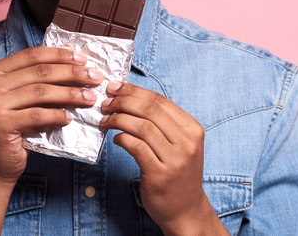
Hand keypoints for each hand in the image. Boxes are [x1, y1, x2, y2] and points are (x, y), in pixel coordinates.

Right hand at [0, 46, 102, 183]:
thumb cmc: (16, 128)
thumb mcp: (25, 99)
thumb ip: (41, 81)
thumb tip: (77, 65)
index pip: (33, 55)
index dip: (60, 55)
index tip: (84, 59)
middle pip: (40, 72)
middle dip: (72, 73)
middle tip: (95, 77)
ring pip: (40, 92)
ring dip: (70, 94)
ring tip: (90, 98)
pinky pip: (37, 115)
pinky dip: (56, 115)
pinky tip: (69, 118)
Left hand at [100, 82, 225, 234]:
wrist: (186, 210)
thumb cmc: (178, 174)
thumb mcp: (181, 144)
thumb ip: (163, 123)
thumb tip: (132, 98)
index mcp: (192, 129)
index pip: (160, 100)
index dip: (134, 91)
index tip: (115, 87)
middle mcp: (187, 142)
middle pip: (150, 110)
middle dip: (123, 101)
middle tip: (106, 102)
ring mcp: (175, 159)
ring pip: (141, 126)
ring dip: (118, 119)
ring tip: (105, 119)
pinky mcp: (160, 174)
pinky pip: (136, 147)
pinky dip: (122, 138)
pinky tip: (115, 139)